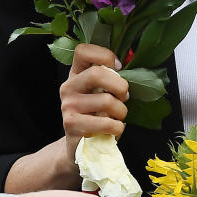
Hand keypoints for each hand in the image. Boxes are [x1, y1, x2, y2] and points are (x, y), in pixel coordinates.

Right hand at [59, 44, 128, 165]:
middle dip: (120, 86)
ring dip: (121, 111)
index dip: (104, 55)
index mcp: (75, 74)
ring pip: (106, 101)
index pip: (83, 51)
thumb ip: (108, 78)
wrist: (78, 146)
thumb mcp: (99, 93)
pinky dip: (118, 128)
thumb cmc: (95, 115)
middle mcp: (69, 87)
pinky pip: (106, 123)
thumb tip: (127, 68)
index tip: (118, 67)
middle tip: (124, 97)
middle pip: (97, 73)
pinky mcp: (72, 125)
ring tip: (118, 117)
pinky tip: (114, 130)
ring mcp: (69, 105)